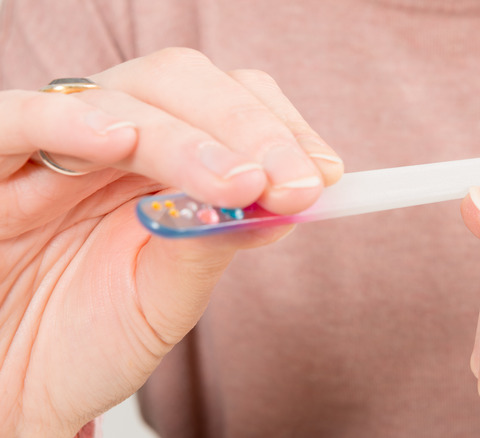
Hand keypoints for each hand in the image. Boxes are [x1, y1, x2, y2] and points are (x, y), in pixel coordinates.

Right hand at [0, 48, 342, 435]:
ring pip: (121, 97)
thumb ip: (213, 243)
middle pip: (182, 83)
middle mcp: (109, 143)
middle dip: (249, 128)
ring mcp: (48, 149)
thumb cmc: (86, 343)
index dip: (280, 130)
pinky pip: (16, 120)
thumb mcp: (165, 299)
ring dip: (188, 135)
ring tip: (238, 181)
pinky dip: (67, 122)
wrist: (13, 393)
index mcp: (160, 165)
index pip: (229, 107)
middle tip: (293, 183)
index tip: (323, 176)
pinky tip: (119, 142)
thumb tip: (288, 201)